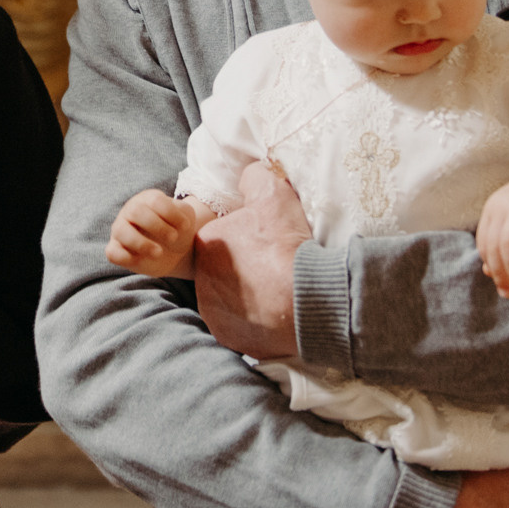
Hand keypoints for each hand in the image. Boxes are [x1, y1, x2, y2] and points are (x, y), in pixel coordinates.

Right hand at [108, 188, 206, 277]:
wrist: (174, 252)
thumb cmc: (178, 229)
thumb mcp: (186, 217)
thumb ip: (183, 212)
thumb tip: (179, 219)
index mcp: (148, 199)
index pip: (155, 200)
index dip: (172, 214)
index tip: (186, 226)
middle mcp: (131, 211)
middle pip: (136, 211)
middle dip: (157, 226)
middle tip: (173, 238)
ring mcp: (121, 229)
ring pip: (121, 231)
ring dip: (141, 243)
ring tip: (159, 253)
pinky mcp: (117, 249)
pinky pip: (112, 252)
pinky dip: (125, 257)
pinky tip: (142, 260)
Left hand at [189, 161, 309, 360]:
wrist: (307, 299)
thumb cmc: (288, 247)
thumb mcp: (274, 195)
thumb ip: (255, 178)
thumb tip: (249, 172)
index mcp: (207, 244)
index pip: (223, 241)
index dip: (247, 242)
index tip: (267, 247)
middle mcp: (201, 279)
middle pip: (224, 271)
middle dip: (245, 271)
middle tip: (273, 271)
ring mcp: (213, 310)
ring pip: (229, 299)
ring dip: (248, 297)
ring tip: (276, 293)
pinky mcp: (227, 335)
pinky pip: (238, 326)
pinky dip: (253, 322)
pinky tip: (274, 313)